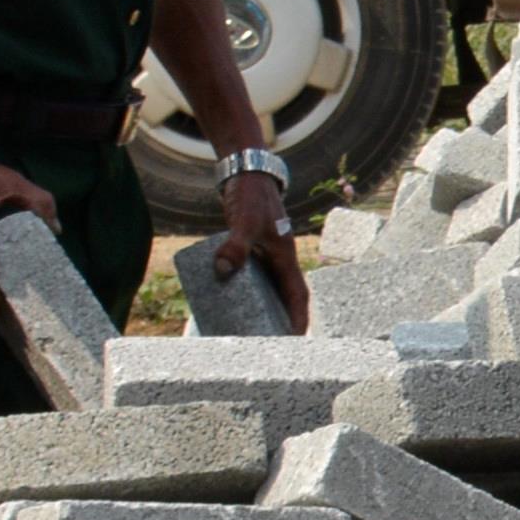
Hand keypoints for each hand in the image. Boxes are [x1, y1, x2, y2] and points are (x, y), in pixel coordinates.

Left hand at [215, 168, 311, 329]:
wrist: (246, 174)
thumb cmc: (252, 197)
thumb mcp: (245, 223)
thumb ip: (235, 245)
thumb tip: (222, 271)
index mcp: (285, 258)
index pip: (297, 296)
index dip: (298, 320)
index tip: (294, 342)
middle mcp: (278, 260)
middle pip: (285, 298)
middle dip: (281, 322)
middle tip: (267, 345)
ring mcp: (265, 256)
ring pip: (269, 290)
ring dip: (264, 310)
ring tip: (248, 332)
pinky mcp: (251, 251)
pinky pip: (252, 279)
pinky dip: (247, 293)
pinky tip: (231, 303)